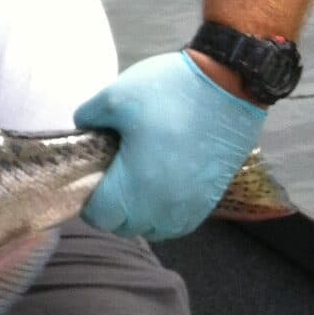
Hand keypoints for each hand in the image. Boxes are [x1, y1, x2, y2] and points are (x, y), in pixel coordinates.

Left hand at [75, 49, 266, 241]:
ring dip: (139, 216)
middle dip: (112, 209)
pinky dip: (164, 214)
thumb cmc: (170, 91)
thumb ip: (88, 117)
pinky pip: (179, 223)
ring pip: (154, 229)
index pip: (101, 217)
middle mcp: (165, 205)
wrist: (230, 84)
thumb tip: (82, 128)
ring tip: (134, 185)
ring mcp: (192, 205)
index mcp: (137, 184)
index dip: (88, 202)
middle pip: (126, 227)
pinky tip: (160, 189)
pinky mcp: (211, 198)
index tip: (91, 179)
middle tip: (110, 178)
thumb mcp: (115, 96)